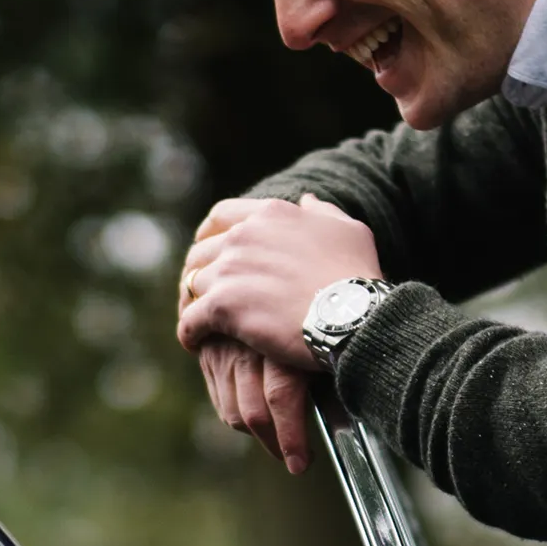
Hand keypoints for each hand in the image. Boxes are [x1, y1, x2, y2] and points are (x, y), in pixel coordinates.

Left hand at [175, 196, 382, 475]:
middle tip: (202, 295)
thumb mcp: (349, 231)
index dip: (209, 234)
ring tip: (200, 323)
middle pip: (202, 251)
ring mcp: (230, 269)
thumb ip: (322, 214)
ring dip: (194, 303)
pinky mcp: (222, 305)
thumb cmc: (357, 276)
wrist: (353, 316)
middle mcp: (243, 235)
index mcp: (270, 215)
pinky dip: (189, 332)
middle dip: (198, 272)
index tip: (209, 251)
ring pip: (194, 285)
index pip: (222, 216)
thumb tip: (307, 201)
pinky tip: (194, 344)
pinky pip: (190, 319)